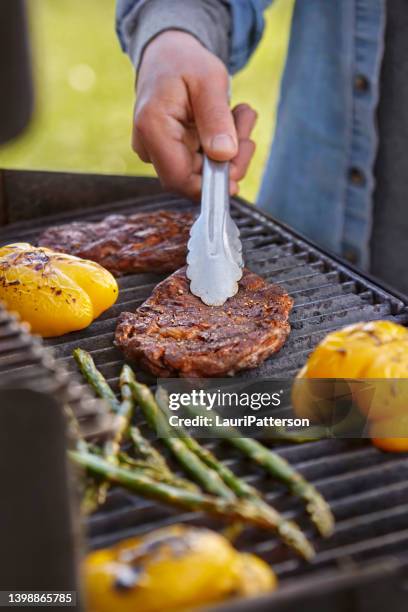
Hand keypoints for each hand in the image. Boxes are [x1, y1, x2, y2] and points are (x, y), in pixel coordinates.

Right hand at [133, 31, 256, 198]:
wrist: (167, 54)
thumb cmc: (185, 62)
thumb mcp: (209, 80)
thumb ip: (216, 119)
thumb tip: (224, 155)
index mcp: (153, 127)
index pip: (179, 178)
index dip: (211, 184)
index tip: (238, 168)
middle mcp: (149, 145)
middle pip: (193, 178)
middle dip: (229, 160)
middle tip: (246, 121)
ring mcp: (157, 152)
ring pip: (201, 173)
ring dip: (231, 150)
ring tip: (241, 114)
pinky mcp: (169, 153)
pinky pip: (200, 164)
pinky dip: (222, 146)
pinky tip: (231, 119)